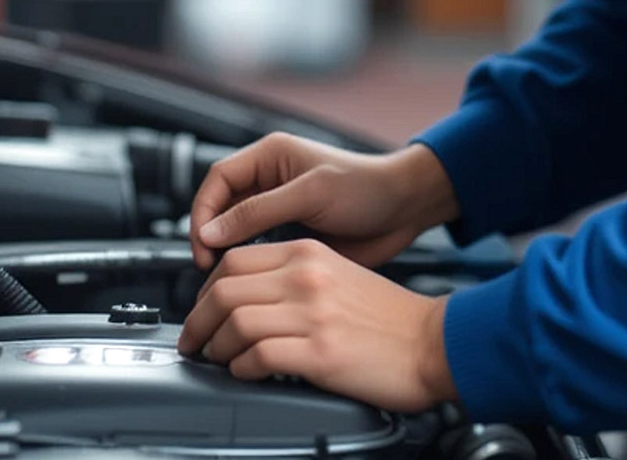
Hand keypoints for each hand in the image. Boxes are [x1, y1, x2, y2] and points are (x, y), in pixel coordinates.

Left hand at [177, 238, 457, 411]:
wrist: (432, 341)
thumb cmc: (388, 316)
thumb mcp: (336, 274)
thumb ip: (293, 276)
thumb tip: (246, 297)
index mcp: (308, 253)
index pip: (234, 259)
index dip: (206, 288)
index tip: (202, 308)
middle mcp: (306, 276)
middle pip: (224, 289)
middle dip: (198, 321)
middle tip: (194, 340)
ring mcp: (312, 313)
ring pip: (234, 323)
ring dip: (215, 348)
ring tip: (217, 361)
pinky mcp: (320, 352)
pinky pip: (257, 357)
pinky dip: (240, 369)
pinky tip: (245, 373)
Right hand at [189, 133, 459, 270]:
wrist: (405, 209)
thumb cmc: (366, 188)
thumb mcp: (310, 194)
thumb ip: (259, 211)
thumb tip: (212, 231)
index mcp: (270, 155)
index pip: (218, 179)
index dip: (204, 210)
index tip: (204, 244)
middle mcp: (270, 178)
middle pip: (221, 205)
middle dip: (210, 233)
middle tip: (209, 268)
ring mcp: (280, 207)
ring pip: (235, 228)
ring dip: (226, 251)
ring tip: (224, 279)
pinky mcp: (291, 233)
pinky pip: (258, 247)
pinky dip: (248, 263)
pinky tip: (250, 281)